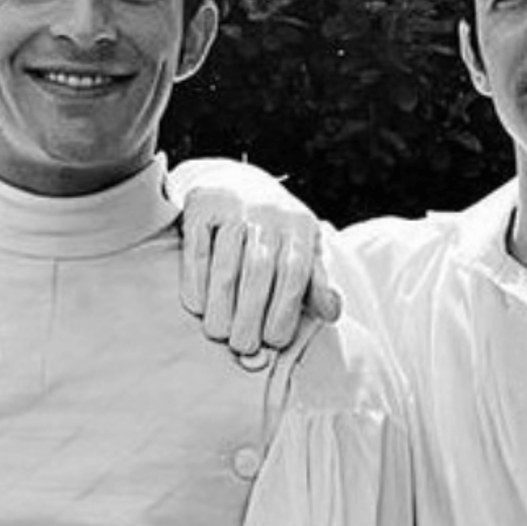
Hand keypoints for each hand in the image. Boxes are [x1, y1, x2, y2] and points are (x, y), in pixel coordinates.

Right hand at [172, 158, 341, 355]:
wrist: (239, 180)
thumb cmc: (276, 230)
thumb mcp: (304, 247)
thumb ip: (317, 282)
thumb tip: (331, 312)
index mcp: (299, 225)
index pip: (295, 271)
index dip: (284, 309)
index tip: (272, 341)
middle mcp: (267, 212)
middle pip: (259, 269)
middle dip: (250, 313)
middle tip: (242, 345)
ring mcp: (232, 206)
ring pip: (226, 262)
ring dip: (221, 303)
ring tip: (218, 333)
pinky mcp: (201, 204)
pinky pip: (197, 248)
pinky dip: (195, 280)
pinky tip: (196, 306)